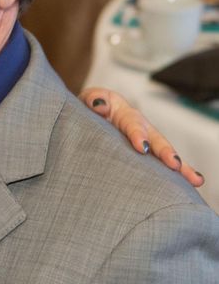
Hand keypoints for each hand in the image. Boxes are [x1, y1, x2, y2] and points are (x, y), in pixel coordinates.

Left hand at [80, 88, 203, 186]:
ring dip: (180, 167)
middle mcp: (142, 128)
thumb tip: (100, 106)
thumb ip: (94, 100)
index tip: (141, 147)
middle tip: (174, 164)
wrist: (95, 115)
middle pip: (157, 139)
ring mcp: (147, 142)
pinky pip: (162, 164)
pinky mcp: (147, 155)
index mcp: (126, 114)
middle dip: (165, 152)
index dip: (138, 134)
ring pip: (165, 153)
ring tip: (194, 180)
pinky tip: (192, 184)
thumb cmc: (92, 108)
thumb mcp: (89, 99)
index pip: (133, 124)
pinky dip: (177, 174)